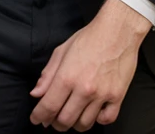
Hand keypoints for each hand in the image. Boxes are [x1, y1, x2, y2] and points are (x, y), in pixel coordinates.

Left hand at [29, 0, 151, 130]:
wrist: (118, 30)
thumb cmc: (90, 37)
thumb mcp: (62, 50)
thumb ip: (48, 74)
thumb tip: (36, 94)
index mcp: (67, 76)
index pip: (48, 106)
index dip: (39, 116)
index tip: (36, 119)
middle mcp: (84, 89)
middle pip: (65, 120)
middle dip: (55, 123)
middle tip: (54, 118)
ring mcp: (102, 94)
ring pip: (84, 124)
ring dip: (75, 123)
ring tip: (73, 114)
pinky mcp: (118, 96)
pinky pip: (107, 120)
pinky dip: (98, 120)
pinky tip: (94, 111)